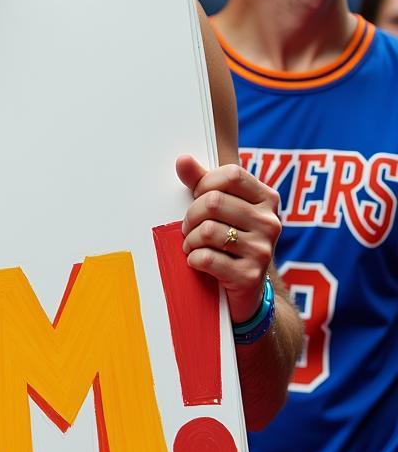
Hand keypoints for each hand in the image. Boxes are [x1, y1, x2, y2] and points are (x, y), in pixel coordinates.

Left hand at [177, 156, 281, 321]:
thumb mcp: (220, 208)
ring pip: (207, 231)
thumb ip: (201, 181)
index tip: (198, 197)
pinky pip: (206, 258)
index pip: (231, 175)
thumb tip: (182, 160)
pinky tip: (198, 261)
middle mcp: (270, 223)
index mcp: (267, 200)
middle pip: (213, 201)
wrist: (246, 291)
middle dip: (191, 215)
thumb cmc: (229, 240)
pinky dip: (193, 259)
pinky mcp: (249, 276)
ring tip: (194, 245)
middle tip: (190, 227)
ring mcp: (262, 250)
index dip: (205, 183)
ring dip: (190, 239)